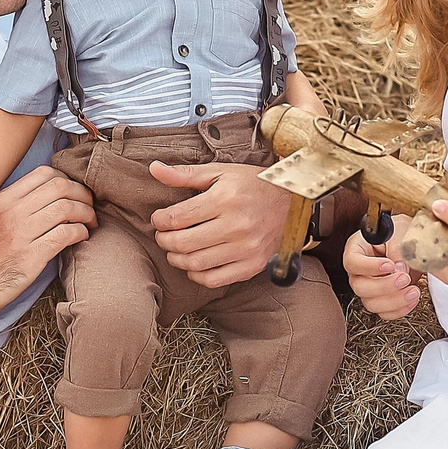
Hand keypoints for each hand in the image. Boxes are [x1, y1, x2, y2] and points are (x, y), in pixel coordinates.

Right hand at [0, 166, 91, 321]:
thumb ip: (13, 210)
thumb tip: (44, 204)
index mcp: (3, 201)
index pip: (44, 174)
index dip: (67, 179)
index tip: (76, 193)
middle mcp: (12, 213)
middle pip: (60, 187)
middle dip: (83, 195)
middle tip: (90, 207)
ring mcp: (21, 234)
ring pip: (66, 208)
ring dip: (86, 213)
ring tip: (91, 223)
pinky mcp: (30, 258)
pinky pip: (65, 235)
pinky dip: (81, 232)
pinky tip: (82, 237)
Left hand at [148, 161, 290, 288]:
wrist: (293, 203)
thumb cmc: (253, 185)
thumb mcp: (221, 172)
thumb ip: (185, 174)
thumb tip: (154, 169)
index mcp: (225, 199)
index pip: (177, 218)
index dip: (160, 220)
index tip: (159, 218)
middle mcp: (236, 226)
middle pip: (182, 243)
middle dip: (164, 240)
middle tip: (163, 235)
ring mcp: (245, 249)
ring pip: (195, 264)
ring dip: (177, 258)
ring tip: (175, 249)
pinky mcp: (252, 265)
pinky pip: (214, 279)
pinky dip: (197, 275)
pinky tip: (194, 264)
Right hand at [343, 215, 420, 319]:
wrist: (413, 243)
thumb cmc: (401, 232)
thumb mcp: (400, 230)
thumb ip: (398, 247)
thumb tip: (399, 268)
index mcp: (357, 249)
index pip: (352, 262)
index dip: (369, 267)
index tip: (390, 265)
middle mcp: (359, 270)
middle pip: (359, 287)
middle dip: (384, 286)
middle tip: (405, 278)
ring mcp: (368, 287)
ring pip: (371, 303)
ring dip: (394, 301)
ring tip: (413, 290)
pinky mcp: (380, 299)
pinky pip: (384, 312)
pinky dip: (400, 310)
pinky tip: (412, 299)